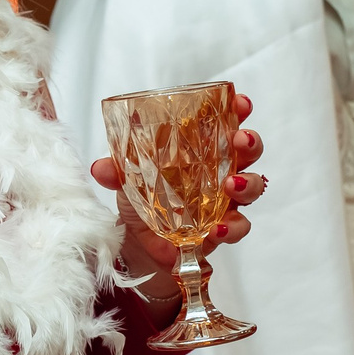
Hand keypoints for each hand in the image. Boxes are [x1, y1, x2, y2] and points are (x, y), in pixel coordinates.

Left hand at [90, 92, 266, 303]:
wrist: (141, 251)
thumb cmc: (142, 205)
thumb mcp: (127, 183)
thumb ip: (117, 172)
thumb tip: (100, 167)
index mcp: (199, 152)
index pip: (225, 124)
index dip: (237, 111)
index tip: (240, 103)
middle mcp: (218, 172)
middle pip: (248, 152)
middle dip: (250, 142)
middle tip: (240, 140)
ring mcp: (224, 202)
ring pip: (253, 187)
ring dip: (248, 184)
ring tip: (232, 185)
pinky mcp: (222, 229)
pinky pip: (239, 226)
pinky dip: (231, 227)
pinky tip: (216, 229)